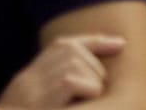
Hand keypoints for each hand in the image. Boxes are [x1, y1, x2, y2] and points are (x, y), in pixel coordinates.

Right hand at [0, 34, 123, 107]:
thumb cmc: (40, 108)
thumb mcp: (53, 102)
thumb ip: (71, 87)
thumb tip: (116, 54)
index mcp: (28, 82)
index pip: (63, 46)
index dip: (94, 43)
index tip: (120, 45)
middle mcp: (25, 82)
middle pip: (73, 52)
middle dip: (95, 69)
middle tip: (94, 94)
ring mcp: (29, 92)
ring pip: (77, 65)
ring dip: (92, 83)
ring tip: (83, 104)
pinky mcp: (39, 102)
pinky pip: (73, 82)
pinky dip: (87, 91)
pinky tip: (79, 106)